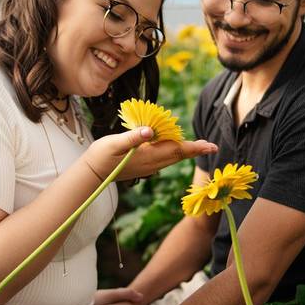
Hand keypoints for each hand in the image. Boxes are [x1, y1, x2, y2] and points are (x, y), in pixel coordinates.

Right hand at [83, 127, 216, 181]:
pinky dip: (174, 153)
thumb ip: (133, 136)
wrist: (92, 174)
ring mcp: (148, 167)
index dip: (195, 148)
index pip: (177, 150)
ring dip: (186, 152)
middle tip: (212, 146)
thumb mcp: (114, 143)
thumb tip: (150, 131)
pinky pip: (164, 159)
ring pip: (172, 158)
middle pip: (178, 155)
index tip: (211, 146)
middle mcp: (152, 163)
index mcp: (148, 156)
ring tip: (200, 147)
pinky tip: (175, 148)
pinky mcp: (143, 166)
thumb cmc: (101, 156)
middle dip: (196, 150)